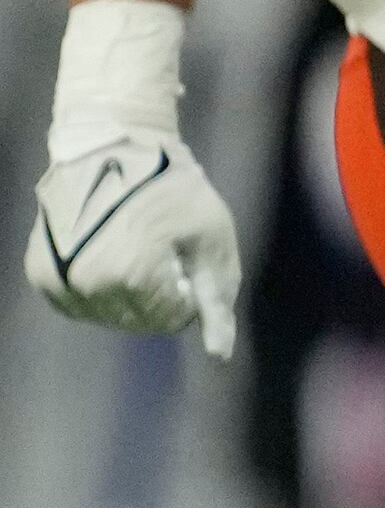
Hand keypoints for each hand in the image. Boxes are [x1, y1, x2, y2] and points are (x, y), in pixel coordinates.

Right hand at [30, 135, 238, 358]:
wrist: (115, 150)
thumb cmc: (175, 193)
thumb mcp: (213, 243)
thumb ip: (216, 306)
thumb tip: (220, 358)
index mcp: (132, 273)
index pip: (171, 318)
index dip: (188, 287)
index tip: (183, 251)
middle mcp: (87, 281)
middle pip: (138, 323)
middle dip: (161, 294)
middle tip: (161, 248)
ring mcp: (58, 280)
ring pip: (109, 318)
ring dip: (130, 295)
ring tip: (134, 247)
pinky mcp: (42, 276)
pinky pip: (82, 306)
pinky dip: (101, 291)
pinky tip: (109, 255)